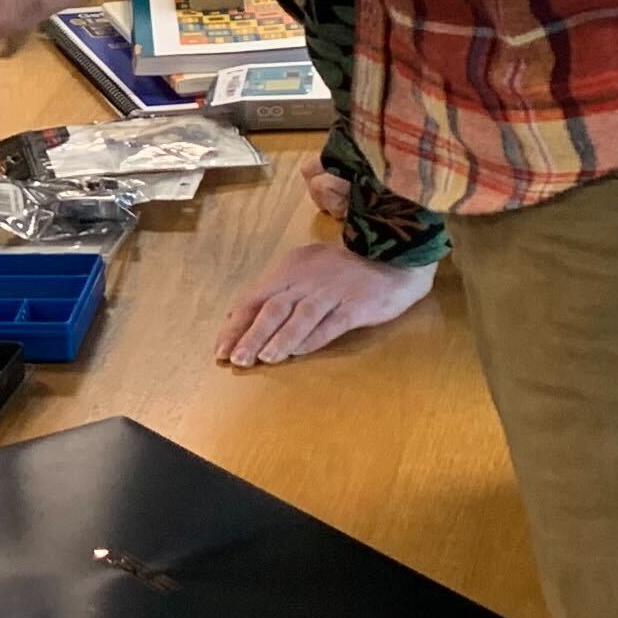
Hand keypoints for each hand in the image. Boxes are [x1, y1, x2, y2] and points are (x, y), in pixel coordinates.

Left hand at [215, 244, 437, 366]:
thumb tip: (244, 317)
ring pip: (300, 316)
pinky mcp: (357, 305)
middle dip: (251, 335)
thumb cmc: (346, 269)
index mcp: (291, 268)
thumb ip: (280, 291)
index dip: (236, 324)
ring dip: (279, 339)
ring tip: (262, 359)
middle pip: (273, 308)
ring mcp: (333, 291)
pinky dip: (313, 339)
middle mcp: (308, 279)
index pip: (255, 297)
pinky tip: (298, 353)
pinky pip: (331, 324)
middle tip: (235, 360)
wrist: (397, 257)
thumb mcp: (307, 270)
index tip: (221, 349)